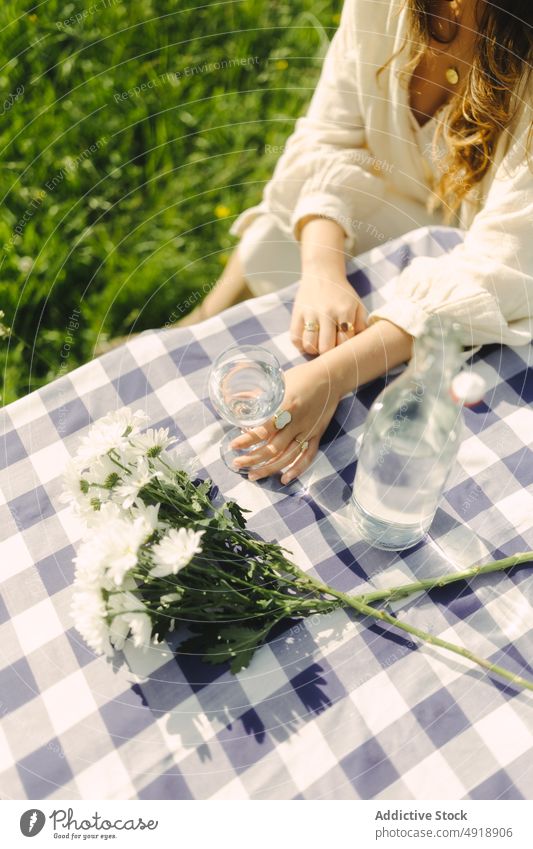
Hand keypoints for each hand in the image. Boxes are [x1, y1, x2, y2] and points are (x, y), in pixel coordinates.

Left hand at [230, 358, 341, 483]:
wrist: (331, 377)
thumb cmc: (301, 377)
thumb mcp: (279, 382)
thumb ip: (261, 397)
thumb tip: (241, 407)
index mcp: (286, 406)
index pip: (264, 429)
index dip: (247, 440)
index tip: (233, 446)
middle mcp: (297, 422)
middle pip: (273, 448)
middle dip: (253, 459)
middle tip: (237, 464)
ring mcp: (308, 430)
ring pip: (288, 456)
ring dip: (269, 468)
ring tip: (253, 476)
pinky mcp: (317, 435)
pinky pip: (308, 456)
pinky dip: (297, 469)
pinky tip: (284, 479)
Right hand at [291, 272, 366, 355]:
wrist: (322, 273)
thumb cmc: (342, 293)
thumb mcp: (357, 304)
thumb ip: (361, 324)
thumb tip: (359, 345)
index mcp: (344, 310)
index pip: (344, 342)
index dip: (344, 349)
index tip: (343, 346)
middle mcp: (326, 312)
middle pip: (326, 347)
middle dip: (329, 353)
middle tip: (330, 348)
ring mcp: (309, 313)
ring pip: (309, 345)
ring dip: (314, 350)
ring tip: (318, 345)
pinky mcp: (296, 313)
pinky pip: (294, 338)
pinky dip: (300, 344)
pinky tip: (308, 340)